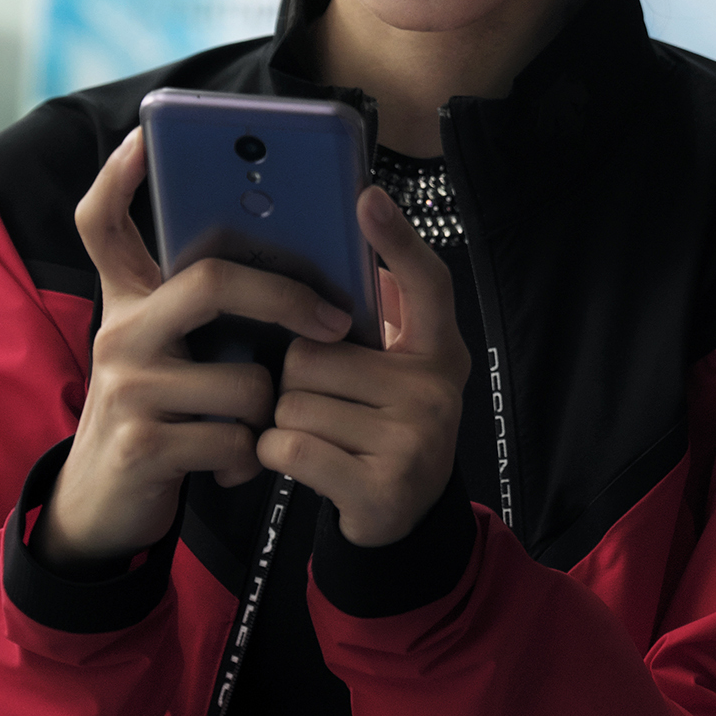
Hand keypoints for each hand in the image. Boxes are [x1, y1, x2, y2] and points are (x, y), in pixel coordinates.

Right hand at [37, 128, 353, 571]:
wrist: (106, 507)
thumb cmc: (164, 415)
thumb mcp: (177, 354)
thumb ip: (213, 313)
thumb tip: (299, 258)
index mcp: (129, 303)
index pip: (103, 224)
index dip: (118, 178)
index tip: (145, 138)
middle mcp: (119, 333)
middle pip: (210, 281)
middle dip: (286, 296)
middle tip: (334, 319)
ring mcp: (126, 388)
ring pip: (245, 379)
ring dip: (268, 411)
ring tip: (251, 428)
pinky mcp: (141, 444)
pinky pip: (237, 438)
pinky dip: (250, 457)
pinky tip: (233, 465)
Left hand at [258, 186, 468, 546]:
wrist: (399, 519)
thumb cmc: (380, 428)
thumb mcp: (393, 371)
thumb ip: (381, 318)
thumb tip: (353, 252)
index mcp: (440, 352)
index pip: (427, 285)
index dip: (397, 240)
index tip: (366, 197)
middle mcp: (436, 391)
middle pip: (313, 354)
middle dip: (297, 380)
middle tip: (325, 405)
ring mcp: (413, 440)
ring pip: (292, 403)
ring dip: (285, 421)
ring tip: (320, 438)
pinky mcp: (381, 486)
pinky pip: (287, 446)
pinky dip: (276, 455)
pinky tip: (304, 464)